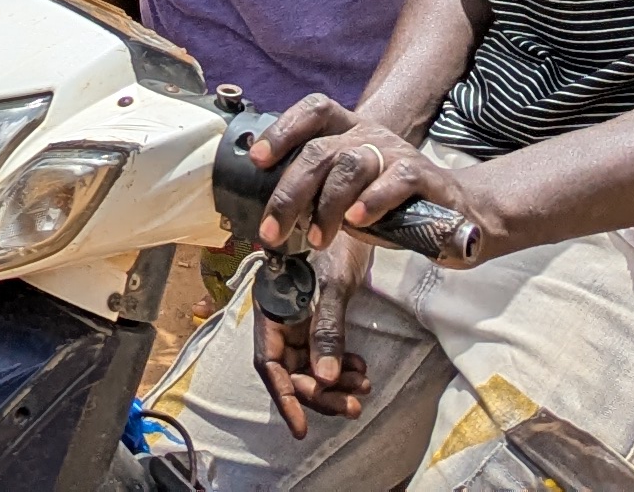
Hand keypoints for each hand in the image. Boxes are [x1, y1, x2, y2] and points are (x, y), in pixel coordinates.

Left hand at [253, 100, 497, 260]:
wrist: (461, 215)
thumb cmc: (396, 208)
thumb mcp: (352, 197)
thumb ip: (321, 195)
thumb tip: (276, 213)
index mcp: (351, 133)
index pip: (314, 111)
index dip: (283, 129)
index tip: (257, 160)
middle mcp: (371, 135)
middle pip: (321, 150)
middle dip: (290, 191)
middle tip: (272, 230)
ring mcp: (398, 152)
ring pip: (351, 164)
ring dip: (326, 205)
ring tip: (316, 238)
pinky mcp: (426, 177)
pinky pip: (395, 179)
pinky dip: (372, 200)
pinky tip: (357, 221)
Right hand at [253, 233, 375, 435]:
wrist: (354, 206)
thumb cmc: (336, 238)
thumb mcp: (333, 286)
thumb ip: (327, 332)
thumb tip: (325, 381)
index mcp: (273, 307)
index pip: (270, 364)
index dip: (285, 397)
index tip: (301, 427)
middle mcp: (281, 316)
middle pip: (292, 370)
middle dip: (320, 394)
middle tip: (352, 405)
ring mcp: (299, 318)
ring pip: (310, 365)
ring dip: (334, 381)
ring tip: (363, 386)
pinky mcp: (317, 315)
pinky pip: (324, 352)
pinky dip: (340, 364)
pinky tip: (361, 367)